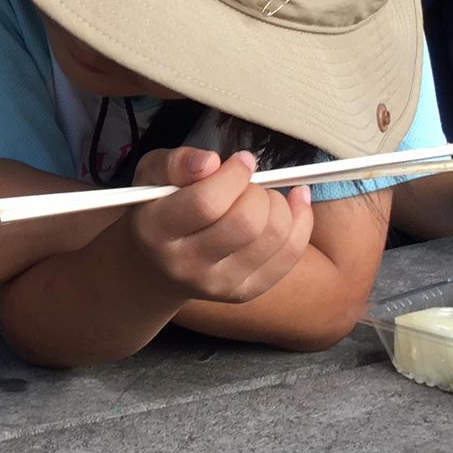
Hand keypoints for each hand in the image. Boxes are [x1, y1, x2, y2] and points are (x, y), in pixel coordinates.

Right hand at [125, 148, 312, 303]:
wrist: (154, 266)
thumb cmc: (157, 209)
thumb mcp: (151, 177)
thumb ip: (176, 163)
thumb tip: (211, 162)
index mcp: (155, 231)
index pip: (206, 203)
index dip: (234, 175)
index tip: (241, 161)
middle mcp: (186, 264)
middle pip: (246, 223)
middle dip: (257, 191)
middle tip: (248, 183)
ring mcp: (218, 284)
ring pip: (273, 237)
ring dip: (279, 204)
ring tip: (262, 196)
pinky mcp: (245, 291)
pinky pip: (289, 255)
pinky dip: (301, 221)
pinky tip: (295, 202)